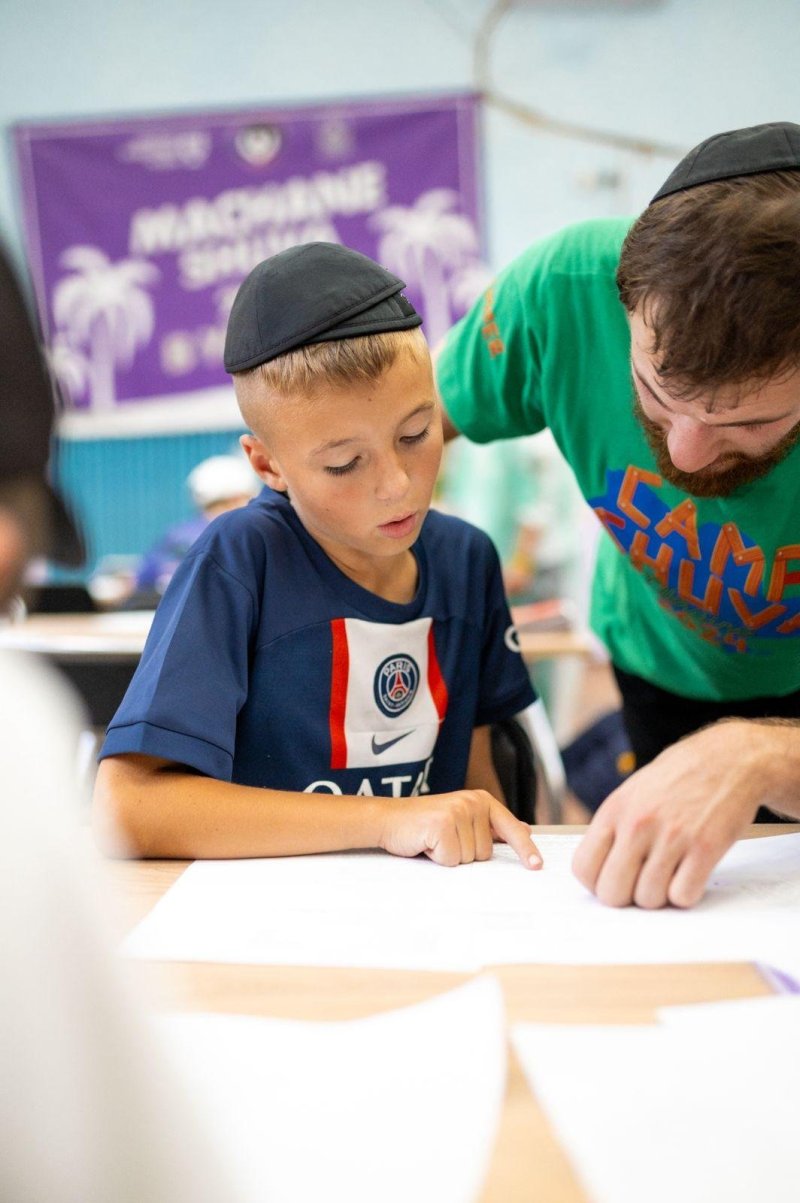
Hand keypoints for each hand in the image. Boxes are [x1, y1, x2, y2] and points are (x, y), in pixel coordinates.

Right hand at [379, 789, 542, 868]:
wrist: (389, 819)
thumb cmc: (426, 825)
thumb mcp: (462, 820)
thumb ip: (491, 826)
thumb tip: (525, 830)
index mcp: (481, 800)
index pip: (510, 828)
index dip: (525, 849)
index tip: (537, 866)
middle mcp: (472, 802)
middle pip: (486, 853)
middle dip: (465, 854)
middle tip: (445, 840)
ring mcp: (457, 812)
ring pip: (469, 859)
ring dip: (450, 857)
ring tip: (435, 841)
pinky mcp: (442, 825)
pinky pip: (451, 859)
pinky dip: (438, 859)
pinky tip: (427, 844)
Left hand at [571, 719, 796, 908]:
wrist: (729, 758)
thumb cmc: (679, 777)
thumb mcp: (633, 792)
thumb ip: (614, 828)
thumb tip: (600, 871)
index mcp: (614, 810)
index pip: (583, 868)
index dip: (597, 883)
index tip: (614, 881)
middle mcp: (638, 824)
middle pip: (613, 893)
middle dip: (627, 898)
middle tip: (642, 884)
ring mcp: (672, 836)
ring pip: (649, 899)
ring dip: (660, 896)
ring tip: (671, 874)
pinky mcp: (705, 847)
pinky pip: (683, 896)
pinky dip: (687, 894)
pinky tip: (691, 874)